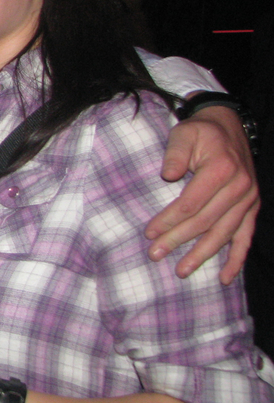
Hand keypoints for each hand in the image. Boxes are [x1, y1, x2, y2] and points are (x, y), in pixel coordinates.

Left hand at [149, 105, 257, 283]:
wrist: (228, 126)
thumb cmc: (200, 132)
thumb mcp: (183, 133)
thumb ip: (174, 153)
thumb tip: (168, 176)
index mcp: (221, 169)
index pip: (191, 203)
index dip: (169, 220)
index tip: (149, 233)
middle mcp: (240, 187)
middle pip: (205, 222)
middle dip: (178, 240)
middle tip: (155, 255)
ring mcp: (249, 199)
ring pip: (223, 234)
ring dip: (202, 255)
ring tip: (182, 271)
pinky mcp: (252, 207)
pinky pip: (245, 237)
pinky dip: (236, 258)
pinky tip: (225, 277)